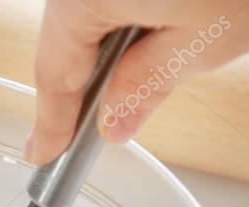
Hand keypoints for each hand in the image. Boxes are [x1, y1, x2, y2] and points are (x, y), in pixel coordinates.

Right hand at [27, 0, 248, 163]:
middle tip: (77, 134)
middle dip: (75, 86)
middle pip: (64, 36)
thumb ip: (145, 86)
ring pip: (86, 11)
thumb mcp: (204, 44)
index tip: (43, 152)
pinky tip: (142, 39)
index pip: (55, 70)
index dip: (50, 120)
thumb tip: (114, 121)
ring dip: (101, 52)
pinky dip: (122, 18)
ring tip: (120, 90)